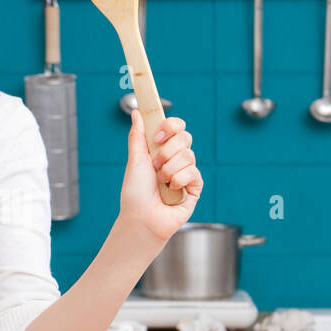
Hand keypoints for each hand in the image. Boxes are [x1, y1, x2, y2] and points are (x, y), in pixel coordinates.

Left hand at [119, 110, 202, 246]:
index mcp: (161, 150)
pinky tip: (172, 191)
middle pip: (185, 137)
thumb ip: (138, 136)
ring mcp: (186, 172)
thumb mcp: (135, 161)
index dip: (170, 126)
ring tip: (161, 183)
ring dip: (169, 170)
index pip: (176, 127)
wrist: (141, 218)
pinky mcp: (195, 187)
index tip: (157, 136)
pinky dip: (179, 180)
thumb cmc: (135, 193)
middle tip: (155, 165)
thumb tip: (137, 112)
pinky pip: (194, 173)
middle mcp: (175, 159)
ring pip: (188, 156)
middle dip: (168, 151)